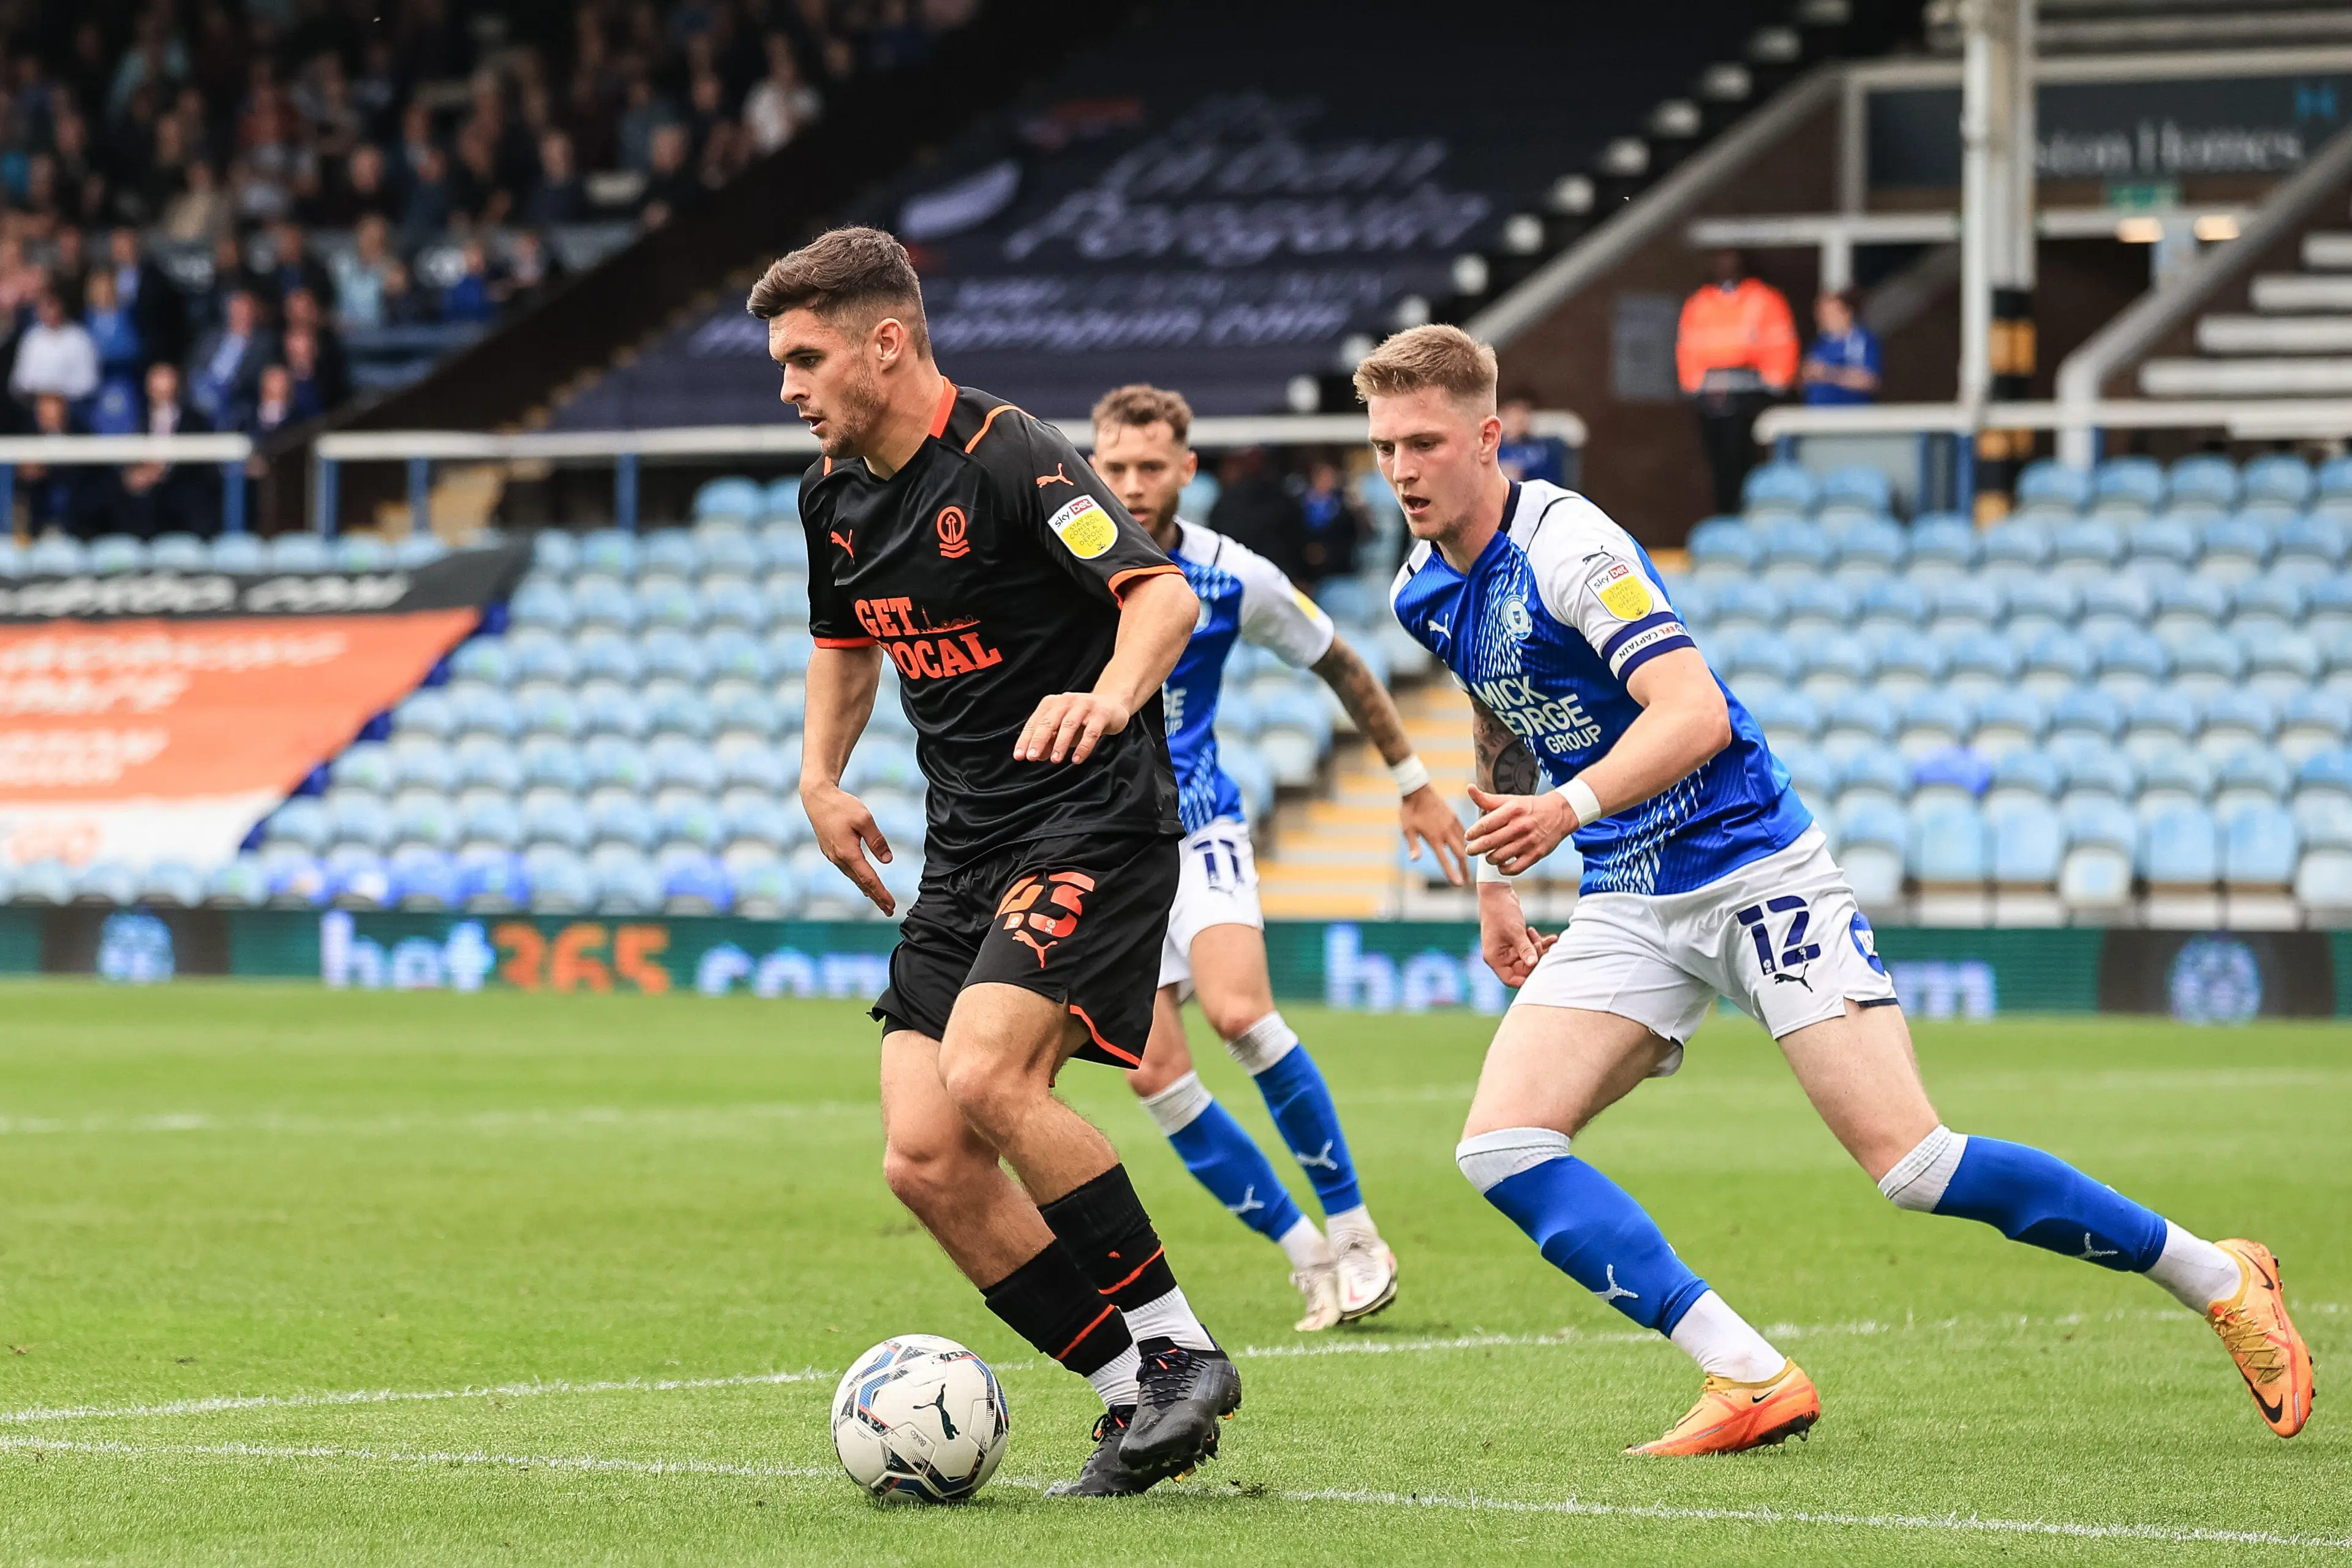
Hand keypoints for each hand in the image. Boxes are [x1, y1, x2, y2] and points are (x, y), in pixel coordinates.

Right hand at [801, 780, 895, 914]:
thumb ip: (877, 841)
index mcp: (847, 853)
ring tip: (880, 900)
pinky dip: (858, 879)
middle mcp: (838, 858)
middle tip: (889, 911)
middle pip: (861, 883)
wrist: (816, 798)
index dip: (881, 893)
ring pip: (853, 877)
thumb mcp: (865, 819)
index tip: (891, 905)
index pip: (868, 879)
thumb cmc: (841, 806)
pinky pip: (847, 870)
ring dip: (867, 890)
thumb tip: (887, 861)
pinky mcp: (830, 851)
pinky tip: (863, 883)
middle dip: (876, 897)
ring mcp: (832, 856)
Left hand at [1015, 690, 1130, 763]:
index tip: (1019, 757)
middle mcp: (1066, 701)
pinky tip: (1077, 760)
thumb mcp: (1063, 730)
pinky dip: (1083, 747)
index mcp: (1052, 703)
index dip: (1026, 739)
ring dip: (1060, 743)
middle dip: (1038, 740)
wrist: (1112, 706)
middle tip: (1031, 758)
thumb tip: (1036, 756)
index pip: (1035, 722)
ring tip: (1055, 761)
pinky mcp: (1101, 714)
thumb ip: (1049, 741)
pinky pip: (1091, 732)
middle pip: (1049, 722)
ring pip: (1069, 725)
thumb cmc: (1082, 720)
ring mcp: (1084, 706)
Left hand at [1399, 782, 1468, 886]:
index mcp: (1434, 837)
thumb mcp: (1407, 829)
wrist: (1418, 790)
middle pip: (1460, 854)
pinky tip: (1466, 846)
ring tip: (1467, 867)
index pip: (1445, 860)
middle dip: (1464, 869)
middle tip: (1467, 881)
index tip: (1459, 884)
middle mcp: (1446, 832)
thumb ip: (1413, 845)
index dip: (1452, 873)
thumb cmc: (1409, 811)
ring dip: (1466, 856)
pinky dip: (1466, 842)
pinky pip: (1463, 832)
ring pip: (1464, 843)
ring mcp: (1451, 823)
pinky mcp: (1454, 817)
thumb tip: (1415, 860)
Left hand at [1465, 783, 1574, 876]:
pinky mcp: (1535, 855)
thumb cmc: (1530, 807)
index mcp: (1512, 810)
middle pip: (1489, 842)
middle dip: (1475, 849)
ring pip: (1499, 857)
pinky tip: (1501, 864)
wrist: (1559, 814)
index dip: (1473, 832)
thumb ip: (1487, 799)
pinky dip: (1504, 869)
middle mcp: (1520, 826)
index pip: (1485, 824)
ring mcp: (1528, 842)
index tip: (1468, 836)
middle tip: (1470, 850)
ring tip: (1487, 855)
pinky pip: (1515, 869)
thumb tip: (1470, 788)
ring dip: (1488, 858)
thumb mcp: (1510, 800)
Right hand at [1479, 882, 1555, 987]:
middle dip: (1535, 958)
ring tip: (1543, 938)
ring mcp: (1507, 947)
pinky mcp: (1515, 939)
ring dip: (1539, 949)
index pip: (1511, 979)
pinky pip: (1529, 946)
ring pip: (1528, 957)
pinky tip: (1551, 938)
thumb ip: (1526, 949)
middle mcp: (1500, 955)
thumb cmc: (1501, 911)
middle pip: (1522, 968)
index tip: (1540, 971)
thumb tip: (1534, 964)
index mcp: (1495, 957)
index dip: (1526, 979)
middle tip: (1540, 945)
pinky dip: (1540, 942)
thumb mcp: (1516, 931)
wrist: (1497, 892)